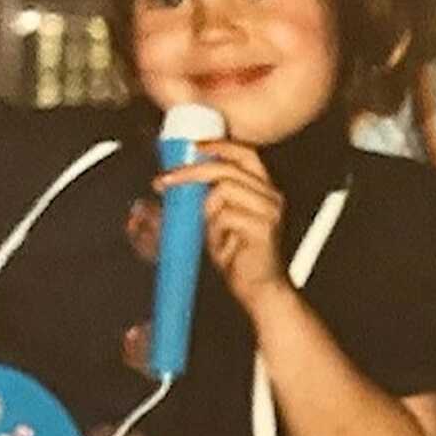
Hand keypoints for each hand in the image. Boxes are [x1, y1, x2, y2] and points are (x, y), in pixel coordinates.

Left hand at [154, 139, 286, 313]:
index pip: (245, 153)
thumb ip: (203, 200)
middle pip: (226, 168)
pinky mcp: (264, 228)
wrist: (259, 290)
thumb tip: (174, 181)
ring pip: (223, 190)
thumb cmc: (238, 257)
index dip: (218, 145)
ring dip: (208, 212)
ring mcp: (269, 211)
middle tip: (164, 181)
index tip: (193, 147)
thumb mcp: (216, 221)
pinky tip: (225, 247)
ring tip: (215, 235)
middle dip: (189, 172)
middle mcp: (271, 196)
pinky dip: (216, 230)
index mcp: (263, 189)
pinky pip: (226, 215)